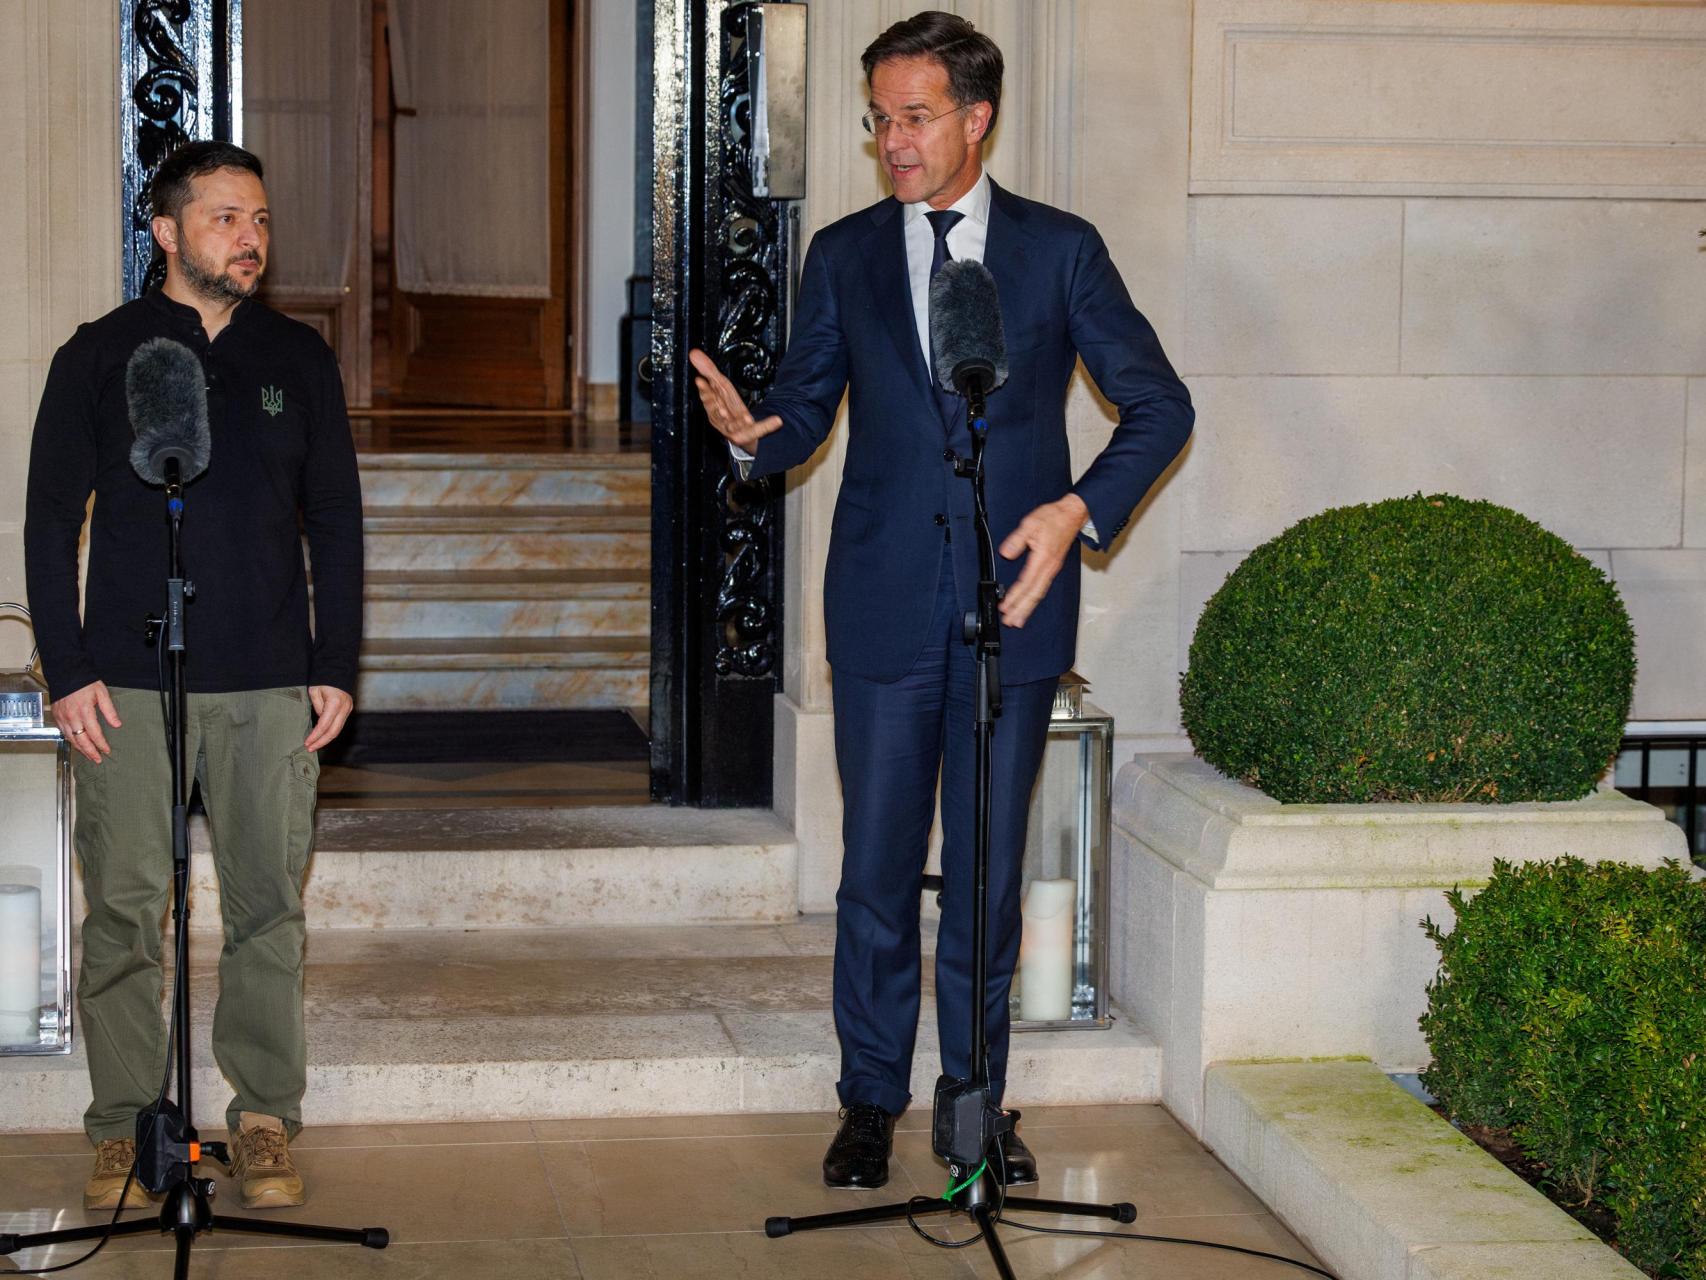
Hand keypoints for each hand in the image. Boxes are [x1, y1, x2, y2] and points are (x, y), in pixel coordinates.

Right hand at [54, 680, 121, 762]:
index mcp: (84, 711)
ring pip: (71, 739)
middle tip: (98, 759)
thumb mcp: (102, 694)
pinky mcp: (56, 717)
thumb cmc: (85, 682)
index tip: (107, 750)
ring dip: (80, 749)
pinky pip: (63, 733)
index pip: (94, 733)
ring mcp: (62, 718)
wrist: (67, 674)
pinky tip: (77, 744)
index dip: (101, 744)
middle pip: (81, 740)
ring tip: (89, 755)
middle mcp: (71, 717)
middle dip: (90, 752)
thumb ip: (109, 711)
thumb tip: (117, 724)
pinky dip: (71, 740)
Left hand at [305, 685, 353, 751]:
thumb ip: (317, 708)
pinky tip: (321, 736)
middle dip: (321, 742)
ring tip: (314, 745)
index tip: (307, 742)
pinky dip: (330, 732)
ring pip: (337, 730)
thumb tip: (319, 722)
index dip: (315, 736)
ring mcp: (348, 709)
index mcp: (335, 703)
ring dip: (326, 739)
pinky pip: (338, 724)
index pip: (324, 725)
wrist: (337, 671)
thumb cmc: (323, 680)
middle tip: (310, 748)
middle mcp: (344, 708)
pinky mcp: (347, 710)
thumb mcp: (314, 692)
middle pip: (333, 732)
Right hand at [689, 349, 782, 451]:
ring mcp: (734, 430)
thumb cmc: (729, 409)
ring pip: (732, 426)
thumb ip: (709, 370)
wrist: (743, 433)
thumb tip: (694, 353)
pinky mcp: (748, 436)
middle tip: (715, 399)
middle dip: (714, 406)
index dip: (704, 391)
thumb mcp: (721, 387)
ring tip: (744, 418)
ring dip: (736, 421)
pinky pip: (759, 431)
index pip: (708, 399)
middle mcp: (721, 420)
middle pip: (716, 412)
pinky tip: (777, 420)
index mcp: (714, 407)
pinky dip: (768, 426)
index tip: (700, 381)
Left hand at [997, 494, 1090, 627]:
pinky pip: (1043, 588)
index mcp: (1043, 558)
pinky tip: (1029, 603)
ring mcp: (1052, 569)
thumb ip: (1017, 539)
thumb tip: (1006, 553)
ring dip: (1028, 607)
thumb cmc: (1054, 518)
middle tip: (1011, 622)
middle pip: (1034, 594)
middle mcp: (1049, 567)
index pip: (1026, 583)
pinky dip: (1034, 598)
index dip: (1015, 597)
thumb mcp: (1030, 523)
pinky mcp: (1053, 567)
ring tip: (1018, 619)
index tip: (1006, 607)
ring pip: (1039, 593)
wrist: (1072, 514)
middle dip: (1022, 609)